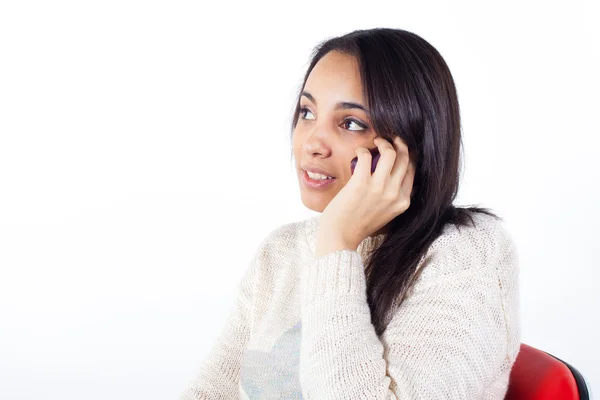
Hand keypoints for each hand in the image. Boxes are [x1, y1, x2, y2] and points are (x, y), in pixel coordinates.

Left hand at [315, 136, 414, 257]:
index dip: (408, 154)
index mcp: (403, 202)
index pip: (412, 170)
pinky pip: (366, 156)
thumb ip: (392, 197)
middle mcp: (394, 194)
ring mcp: (379, 188)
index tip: (400, 148)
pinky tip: (358, 152)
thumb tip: (392, 176)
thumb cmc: (359, 225)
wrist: (340, 238)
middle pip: (405, 158)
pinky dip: (362, 150)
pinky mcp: (361, 183)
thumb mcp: (385, 214)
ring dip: (382, 142)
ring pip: (390, 153)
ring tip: (375, 141)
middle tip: (389, 139)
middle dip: (399, 143)